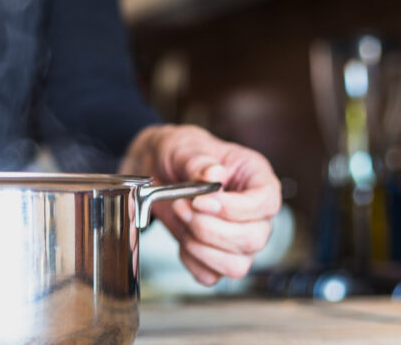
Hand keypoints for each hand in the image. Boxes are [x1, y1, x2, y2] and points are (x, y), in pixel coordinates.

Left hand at [120, 125, 280, 285]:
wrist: (155, 168)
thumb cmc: (179, 153)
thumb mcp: (185, 147)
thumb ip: (199, 160)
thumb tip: (213, 174)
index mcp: (256, 179)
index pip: (268, 203)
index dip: (236, 209)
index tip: (202, 201)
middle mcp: (254, 212)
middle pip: (254, 239)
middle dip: (210, 229)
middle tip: (180, 206)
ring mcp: (238, 238)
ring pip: (237, 265)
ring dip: (200, 247)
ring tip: (180, 219)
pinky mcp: (216, 255)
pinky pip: (211, 275)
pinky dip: (191, 261)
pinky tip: (181, 237)